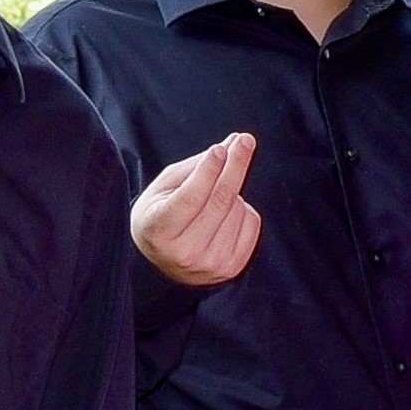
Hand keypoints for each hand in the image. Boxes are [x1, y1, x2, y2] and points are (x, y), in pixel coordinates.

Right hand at [130, 134, 260, 287]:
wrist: (165, 260)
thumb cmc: (161, 214)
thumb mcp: (164, 188)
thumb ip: (196, 165)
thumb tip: (232, 143)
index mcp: (158, 230)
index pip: (190, 197)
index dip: (207, 171)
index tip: (220, 149)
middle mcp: (184, 252)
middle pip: (220, 201)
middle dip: (235, 165)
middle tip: (245, 141)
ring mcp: (210, 263)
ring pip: (237, 208)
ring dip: (233, 192)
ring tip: (214, 196)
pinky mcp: (231, 268)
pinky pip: (252, 222)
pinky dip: (244, 209)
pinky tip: (226, 214)